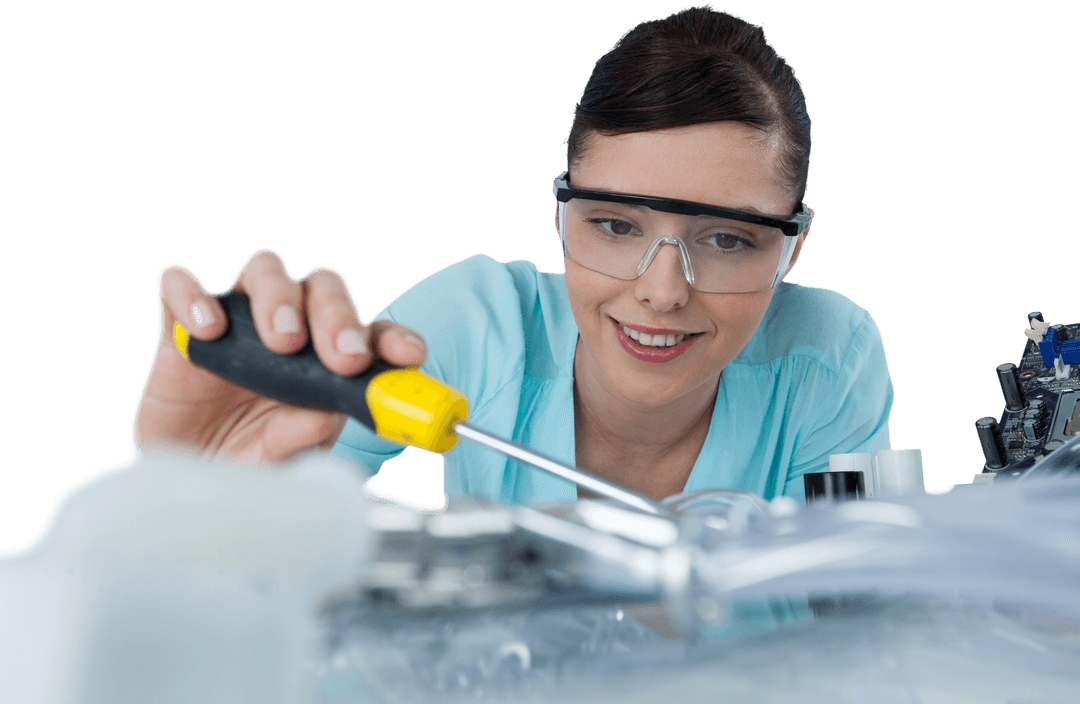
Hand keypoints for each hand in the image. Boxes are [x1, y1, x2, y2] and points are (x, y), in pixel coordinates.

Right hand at [132, 248, 426, 462]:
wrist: (188, 477)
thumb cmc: (251, 462)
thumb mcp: (284, 462)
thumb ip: (304, 441)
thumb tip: (322, 415)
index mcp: (332, 362)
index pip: (374, 334)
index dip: (395, 340)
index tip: (408, 357)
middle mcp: (293, 331)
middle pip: (324, 288)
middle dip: (340, 315)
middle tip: (343, 356)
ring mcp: (239, 322)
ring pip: (266, 270)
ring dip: (281, 297)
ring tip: (282, 342)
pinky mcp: (182, 328)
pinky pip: (181, 285)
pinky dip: (193, 295)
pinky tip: (208, 329)